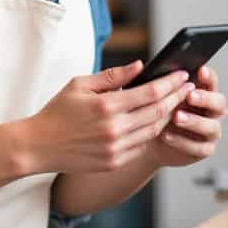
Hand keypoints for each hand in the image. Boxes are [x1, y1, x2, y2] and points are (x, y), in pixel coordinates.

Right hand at [18, 61, 192, 174]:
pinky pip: (142, 145)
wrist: (39, 146)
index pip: (150, 92)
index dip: (171, 83)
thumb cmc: (58, 111)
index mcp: (106, 106)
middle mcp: (115, 129)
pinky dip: (152, 132)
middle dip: (177, 97)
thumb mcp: (80, 84)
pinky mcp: (114, 162)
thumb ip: (112, 75)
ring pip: (154, 130)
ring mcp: (116, 149)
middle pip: (158, 112)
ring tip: (177, 102)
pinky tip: (157, 122)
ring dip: (169, 115)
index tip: (183, 75)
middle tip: (188, 87)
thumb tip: (140, 66)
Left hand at [145, 66, 227, 167]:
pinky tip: (167, 135)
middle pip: (219, 103)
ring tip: (176, 117)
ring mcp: (210, 131)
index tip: (200, 71)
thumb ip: (160, 83)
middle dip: (205, 99)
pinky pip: (200, 147)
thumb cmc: (154, 111)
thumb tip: (148, 67)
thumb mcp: (155, 95)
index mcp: (203, 93)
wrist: (146, 138)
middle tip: (189, 95)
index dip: (208, 76)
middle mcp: (211, 111)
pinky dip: (183, 142)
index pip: (211, 81)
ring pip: (212, 126)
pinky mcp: (204, 149)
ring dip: (195, 121)